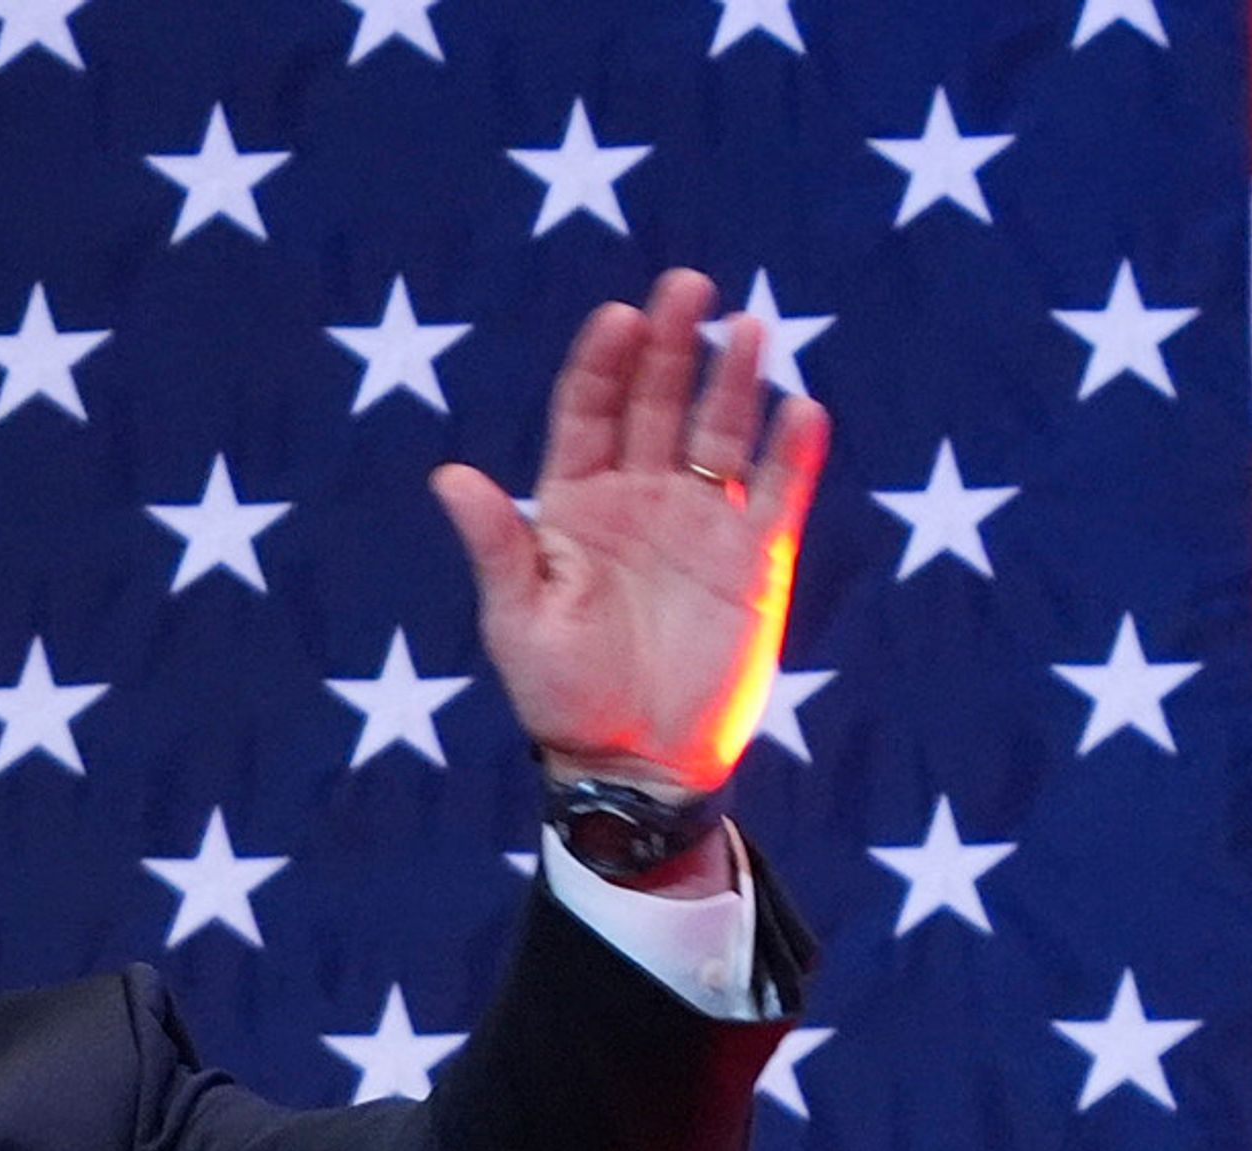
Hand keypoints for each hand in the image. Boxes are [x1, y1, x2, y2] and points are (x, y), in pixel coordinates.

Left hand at [429, 268, 828, 798]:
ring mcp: (702, 525)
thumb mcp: (517, 621)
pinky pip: (778, 493)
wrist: (633, 763)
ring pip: (721, 434)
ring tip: (750, 328)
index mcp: (574, 508)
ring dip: (735, 381)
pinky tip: (801, 409)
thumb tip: (449, 475)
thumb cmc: (561, 696)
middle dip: (673, 345)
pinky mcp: (756, 560)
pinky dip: (792, 453)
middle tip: (689, 287)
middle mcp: (640, 501)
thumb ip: (497, 545)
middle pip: (658, 404)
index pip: (589, 414)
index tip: (620, 317)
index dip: (604, 364)